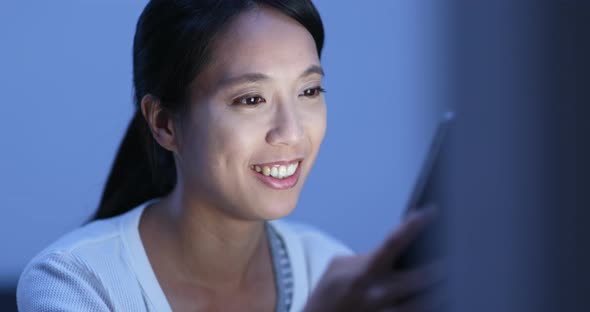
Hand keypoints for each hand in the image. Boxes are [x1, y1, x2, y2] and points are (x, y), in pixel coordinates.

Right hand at [303, 207, 445, 311]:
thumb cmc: (329, 293)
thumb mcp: (340, 266)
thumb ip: (369, 255)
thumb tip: (398, 241)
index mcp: (365, 270)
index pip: (394, 241)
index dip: (415, 224)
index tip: (432, 211)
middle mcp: (377, 292)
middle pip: (420, 278)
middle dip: (442, 267)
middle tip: (460, 255)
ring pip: (424, 303)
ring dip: (442, 292)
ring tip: (459, 281)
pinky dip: (430, 307)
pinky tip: (442, 300)